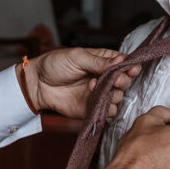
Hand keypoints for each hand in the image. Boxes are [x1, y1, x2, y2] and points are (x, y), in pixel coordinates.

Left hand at [25, 48, 139, 119]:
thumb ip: (100, 61)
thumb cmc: (55, 65)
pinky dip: (105, 107)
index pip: (125, 64)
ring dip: (111, 94)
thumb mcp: (78, 57)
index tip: (131, 70)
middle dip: (122, 81)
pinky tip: (92, 98)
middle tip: (112, 80)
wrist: (38, 84)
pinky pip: (109, 112)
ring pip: (119, 97)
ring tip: (93, 86)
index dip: (131, 67)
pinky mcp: (93, 108)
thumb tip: (121, 62)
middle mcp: (104, 78)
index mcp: (103, 61)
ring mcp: (99, 93)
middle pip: (125, 82)